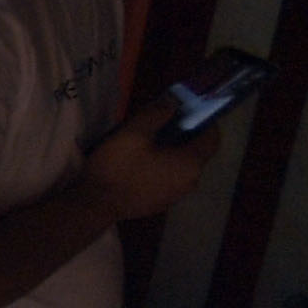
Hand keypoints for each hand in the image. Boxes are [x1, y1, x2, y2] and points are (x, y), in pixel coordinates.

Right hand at [81, 96, 226, 224]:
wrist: (95, 204)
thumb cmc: (118, 167)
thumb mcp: (134, 133)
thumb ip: (157, 114)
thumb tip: (173, 102)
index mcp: (190, 163)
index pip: (212, 139)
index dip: (204, 122)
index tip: (188, 110)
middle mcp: (190, 181)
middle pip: (196, 153)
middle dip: (184, 136)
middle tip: (162, 123)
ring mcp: (176, 195)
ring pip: (182, 167)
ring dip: (172, 153)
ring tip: (149, 143)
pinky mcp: (161, 204)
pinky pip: (169, 180)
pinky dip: (163, 168)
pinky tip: (141, 164)